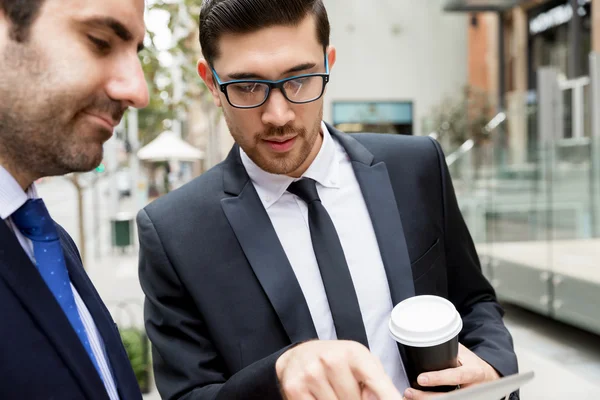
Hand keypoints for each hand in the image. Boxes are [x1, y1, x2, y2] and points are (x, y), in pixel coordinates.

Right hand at [276, 340, 402, 399]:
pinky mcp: (295, 388)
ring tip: (333, 391)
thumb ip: (376, 382)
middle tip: (346, 390)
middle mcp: (332, 360)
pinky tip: (319, 394)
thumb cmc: (336, 361)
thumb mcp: (360, 363)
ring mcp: (312, 374)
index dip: (388, 396)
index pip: (376, 381)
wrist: (299, 354)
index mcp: (354, 353)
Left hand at [403, 344, 500, 399]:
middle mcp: (472, 389)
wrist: (487, 377)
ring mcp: (467, 397)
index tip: (421, 379)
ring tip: (409, 396)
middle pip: (448, 396)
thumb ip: (448, 349)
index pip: (456, 376)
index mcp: (474, 373)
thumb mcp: (465, 354)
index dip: (438, 378)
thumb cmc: (472, 364)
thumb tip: (427, 337)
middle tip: (409, 392)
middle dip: (427, 396)